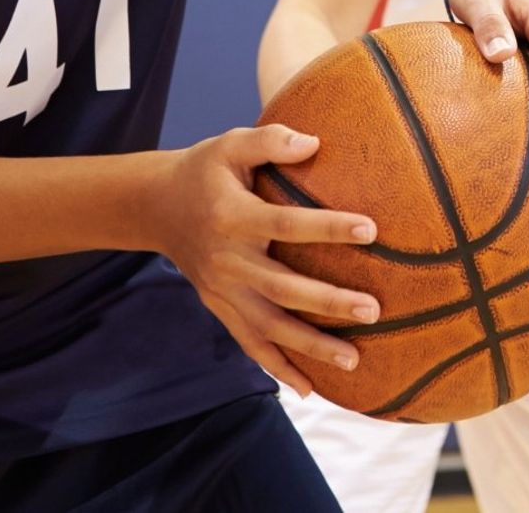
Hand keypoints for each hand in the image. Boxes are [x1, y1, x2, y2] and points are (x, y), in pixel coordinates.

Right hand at [149, 124, 381, 396]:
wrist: (155, 207)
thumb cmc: (205, 170)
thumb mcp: (230, 144)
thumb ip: (271, 140)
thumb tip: (315, 143)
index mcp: (232, 215)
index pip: (285, 224)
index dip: (326, 227)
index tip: (371, 229)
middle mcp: (226, 259)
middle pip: (281, 287)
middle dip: (327, 303)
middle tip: (373, 311)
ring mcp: (221, 290)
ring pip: (268, 326)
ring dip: (310, 347)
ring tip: (355, 361)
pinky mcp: (219, 308)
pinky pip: (249, 343)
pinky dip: (278, 367)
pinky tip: (310, 389)